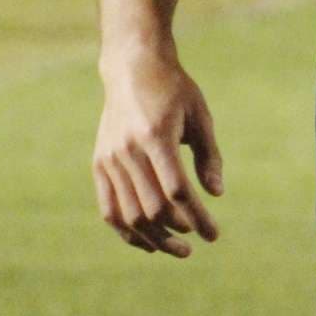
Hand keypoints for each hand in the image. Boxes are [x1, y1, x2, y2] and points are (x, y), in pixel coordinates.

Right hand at [93, 51, 223, 258]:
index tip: (213, 235)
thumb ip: (209, 156)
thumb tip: (216, 194)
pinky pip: (109, 209)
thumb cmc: (173, 90)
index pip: (177, 191)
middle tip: (196, 242)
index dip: (197, 218)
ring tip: (177, 249)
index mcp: (156, 136)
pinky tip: (148, 242)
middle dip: (177, 233)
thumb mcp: (199, 116)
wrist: (132, 67)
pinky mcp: (99, 164)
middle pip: (152, 208)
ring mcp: (110, 159)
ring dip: (154, 239)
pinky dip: (127, 231)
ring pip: (129, 215)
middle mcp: (128, 151)